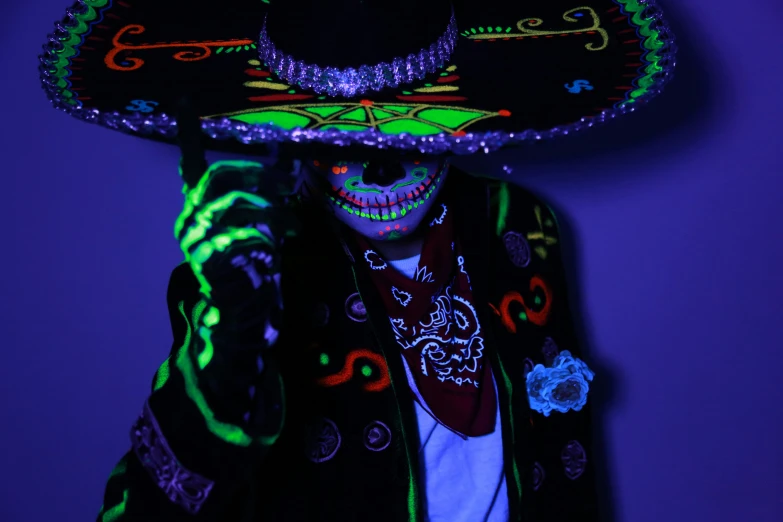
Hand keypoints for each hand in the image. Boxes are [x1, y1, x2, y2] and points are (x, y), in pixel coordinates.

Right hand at [175, 159, 300, 336]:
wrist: (237, 311)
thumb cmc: (248, 266)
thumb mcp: (256, 227)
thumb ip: (260, 201)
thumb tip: (286, 169)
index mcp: (198, 209)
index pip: (219, 174)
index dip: (252, 169)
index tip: (285, 175)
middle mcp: (190, 220)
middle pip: (227, 183)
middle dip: (264, 182)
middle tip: (291, 191)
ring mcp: (195, 240)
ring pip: (236, 205)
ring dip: (273, 214)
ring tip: (294, 227)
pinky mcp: (206, 259)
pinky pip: (242, 237)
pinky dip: (264, 244)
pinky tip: (272, 258)